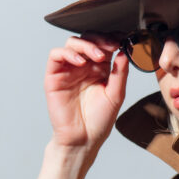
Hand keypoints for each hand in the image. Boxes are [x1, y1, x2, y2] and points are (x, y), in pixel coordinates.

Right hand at [44, 32, 128, 151]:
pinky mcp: (54, 76)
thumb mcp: (116, 95)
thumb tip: (124, 51)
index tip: (123, 40)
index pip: (104, 44)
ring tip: (98, 56)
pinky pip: (56, 55)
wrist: (83, 139)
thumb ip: (120, 73)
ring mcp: (68, 70)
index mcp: (100, 68)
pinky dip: (68, 53)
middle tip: (112, 45)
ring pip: (73, 43)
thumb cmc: (99, 121)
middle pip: (88, 38)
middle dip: (101, 38)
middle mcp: (84, 66)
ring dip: (86, 44)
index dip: (112, 38)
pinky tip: (80, 62)